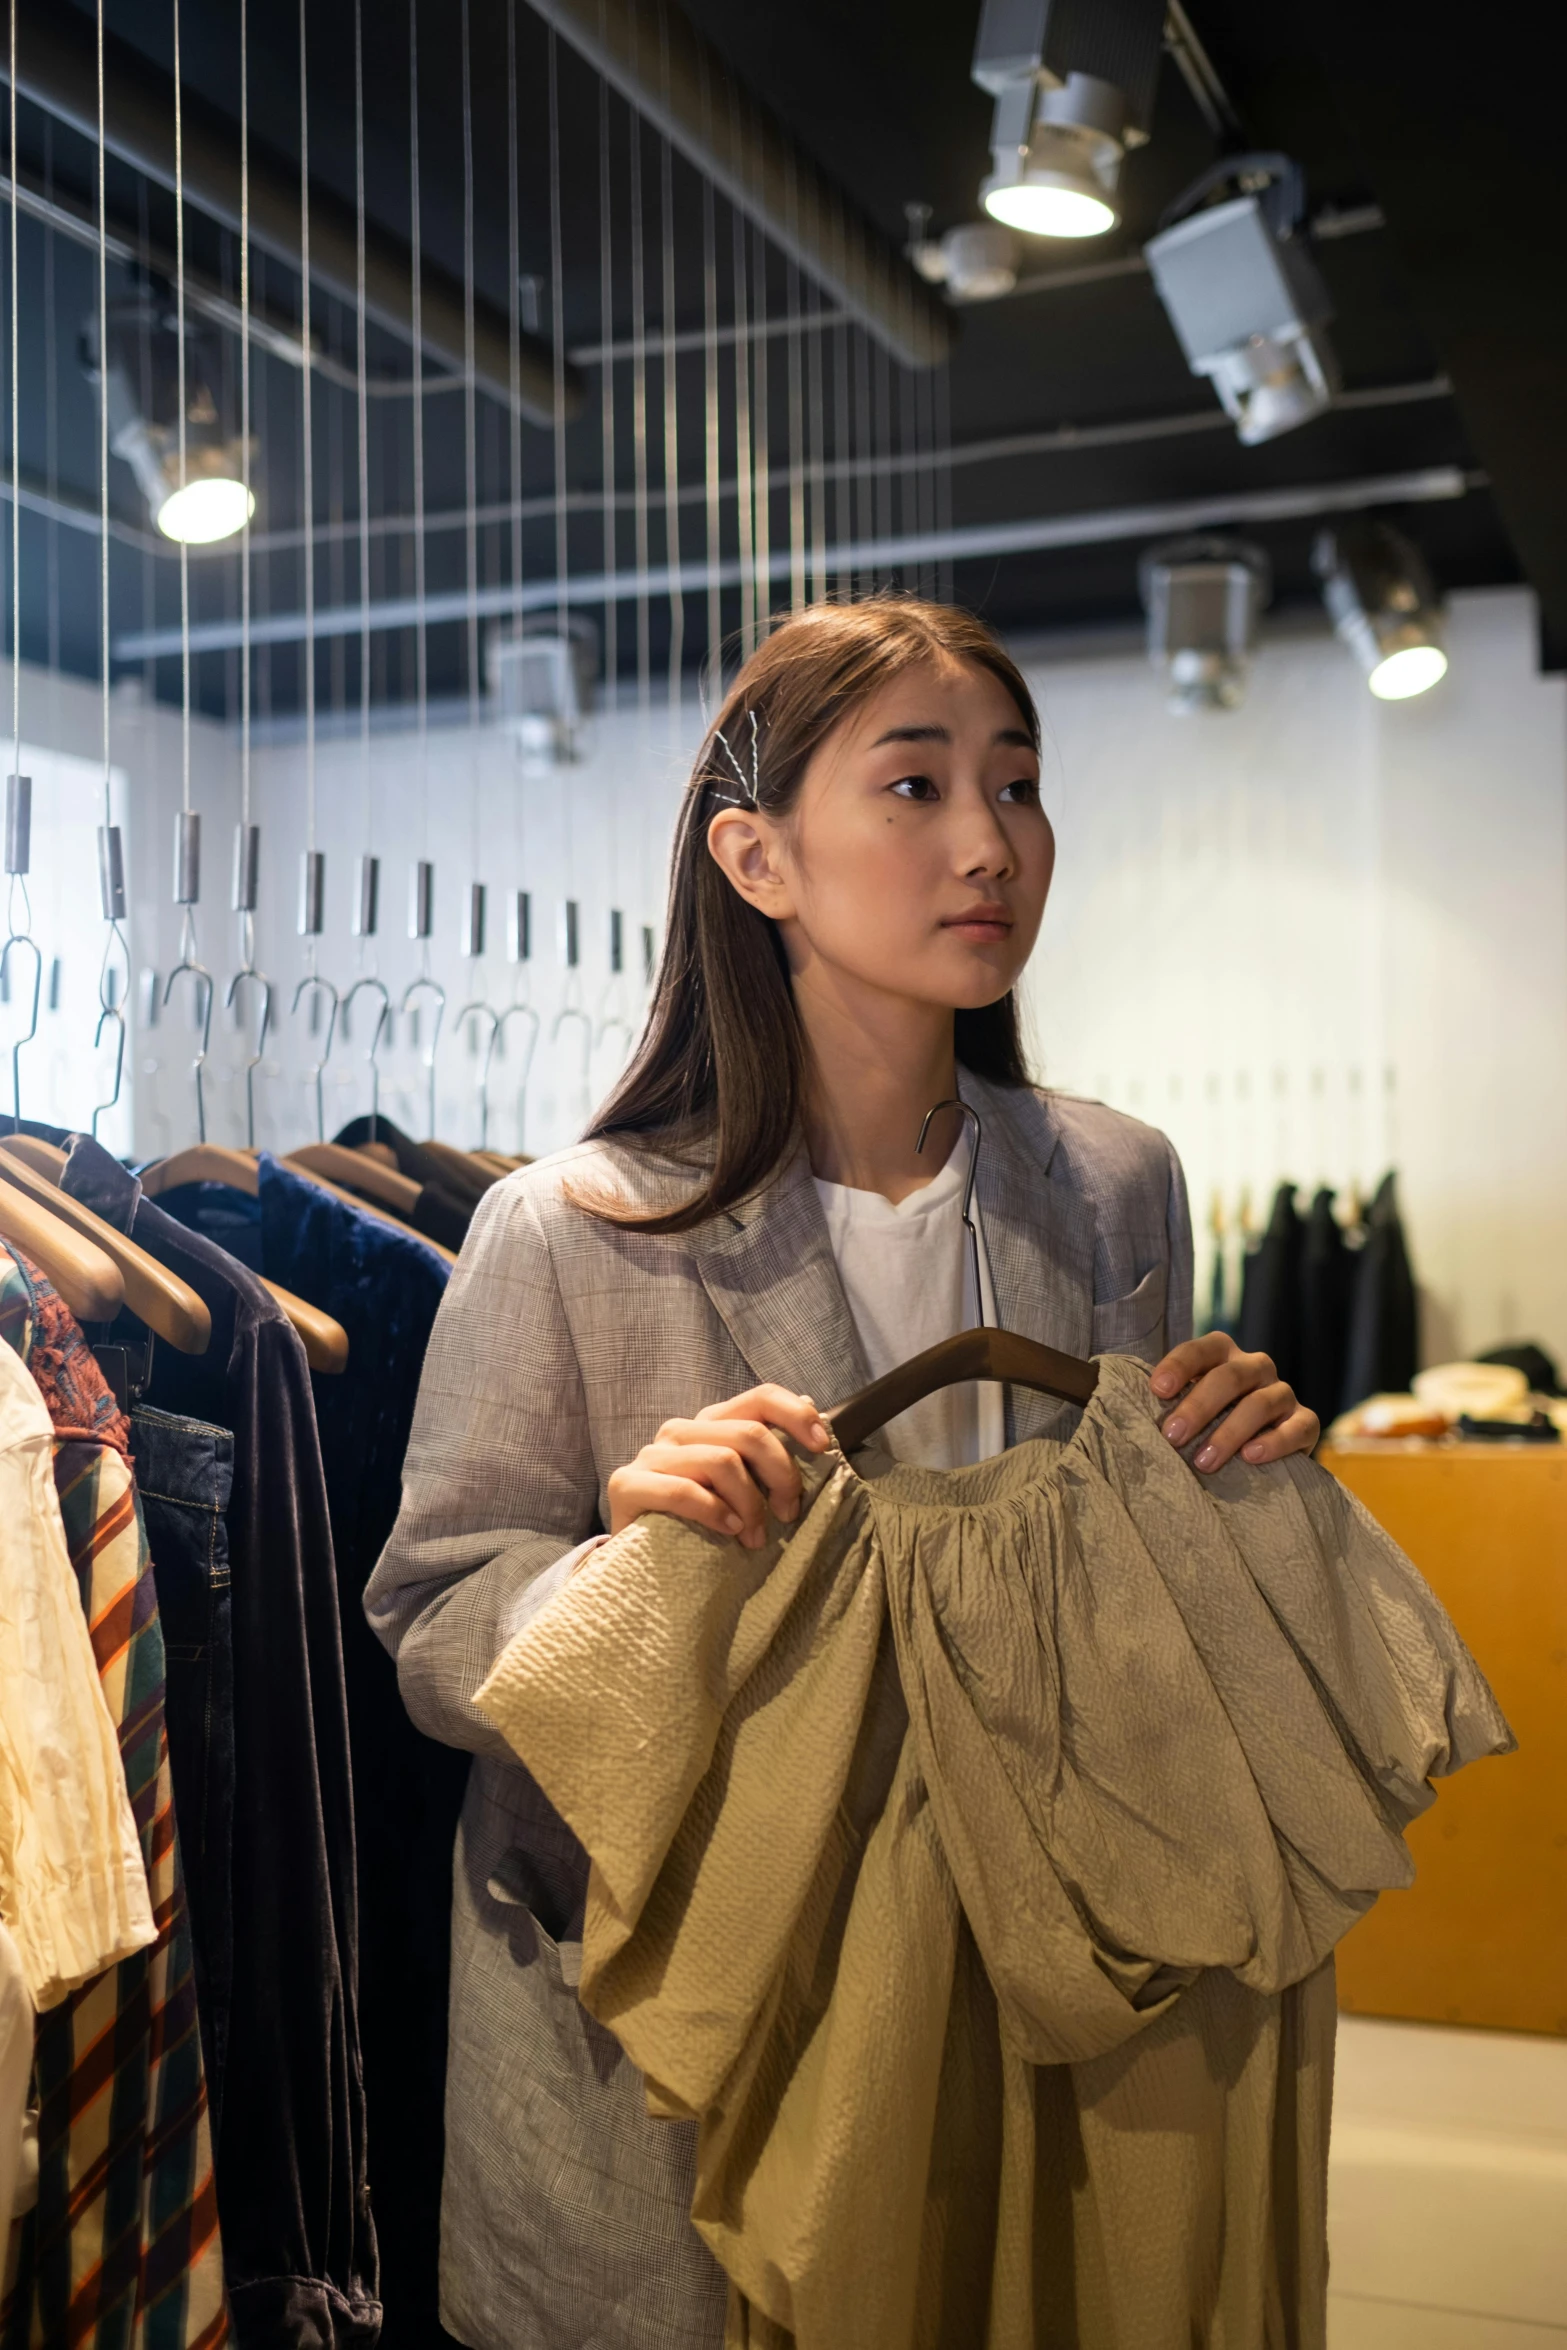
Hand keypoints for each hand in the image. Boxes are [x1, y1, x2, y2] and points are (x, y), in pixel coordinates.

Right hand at [607, 1383, 832, 1549]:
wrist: (641, 1563)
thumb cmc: (701, 1523)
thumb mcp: (742, 1486)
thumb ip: (768, 1448)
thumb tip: (811, 1403)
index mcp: (709, 1424)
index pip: (761, 1397)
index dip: (797, 1415)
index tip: (823, 1448)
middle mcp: (679, 1431)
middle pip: (748, 1433)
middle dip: (780, 1476)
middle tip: (788, 1515)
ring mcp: (651, 1456)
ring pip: (722, 1461)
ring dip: (750, 1504)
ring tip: (755, 1538)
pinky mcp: (627, 1485)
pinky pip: (684, 1490)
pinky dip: (715, 1512)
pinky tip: (729, 1531)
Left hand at [1150, 1333, 1318, 1472]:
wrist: (1261, 1445)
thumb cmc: (1210, 1421)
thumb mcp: (1189, 1404)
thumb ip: (1169, 1401)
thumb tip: (1128, 1414)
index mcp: (1223, 1355)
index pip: (1202, 1350)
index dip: (1179, 1366)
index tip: (1157, 1390)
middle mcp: (1255, 1367)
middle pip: (1229, 1377)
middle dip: (1198, 1407)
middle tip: (1172, 1436)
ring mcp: (1282, 1393)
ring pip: (1260, 1403)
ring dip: (1229, 1432)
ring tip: (1204, 1461)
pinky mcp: (1305, 1422)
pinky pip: (1298, 1427)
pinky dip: (1275, 1442)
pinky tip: (1251, 1456)